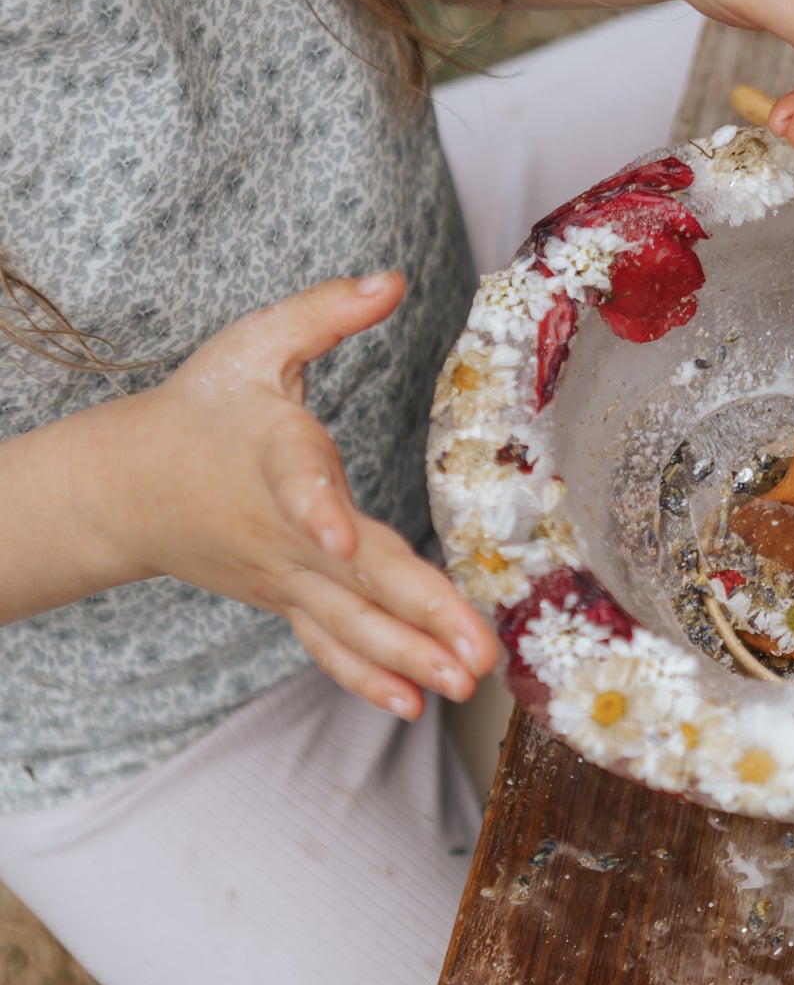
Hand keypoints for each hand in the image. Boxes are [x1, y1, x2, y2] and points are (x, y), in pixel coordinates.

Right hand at [119, 274, 494, 718]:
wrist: (130, 485)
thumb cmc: (202, 406)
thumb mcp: (255, 343)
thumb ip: (325, 312)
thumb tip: (395, 278)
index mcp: (276, 457)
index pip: (300, 483)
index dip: (319, 509)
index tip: (341, 538)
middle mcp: (284, 532)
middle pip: (358, 578)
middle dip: (419, 617)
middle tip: (473, 652)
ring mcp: (285, 577)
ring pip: (351, 625)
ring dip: (410, 659)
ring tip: (465, 685)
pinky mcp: (287, 601)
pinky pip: (330, 647)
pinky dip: (370, 678)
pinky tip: (417, 706)